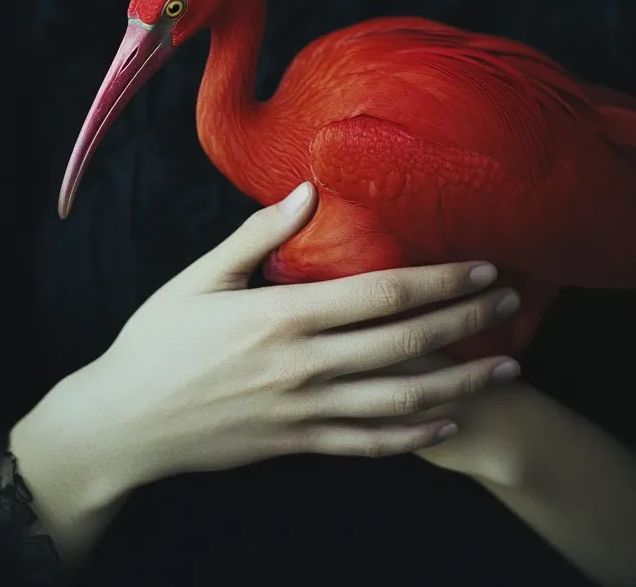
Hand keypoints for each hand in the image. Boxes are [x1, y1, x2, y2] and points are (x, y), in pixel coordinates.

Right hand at [48, 182, 519, 501]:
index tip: (482, 267)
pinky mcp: (298, 444)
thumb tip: (308, 188)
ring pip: (402, 401)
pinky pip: (370, 445)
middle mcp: (304, 366)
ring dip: (461, 382)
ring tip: (507, 368)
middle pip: (405, 343)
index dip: (439, 281)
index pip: (382, 293)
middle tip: (513, 303)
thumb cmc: (158, 341)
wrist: (122, 424)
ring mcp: (305, 412)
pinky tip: (450, 422)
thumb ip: (258, 233)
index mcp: (283, 316)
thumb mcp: (200, 277)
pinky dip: (416, 437)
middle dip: (467, 321)